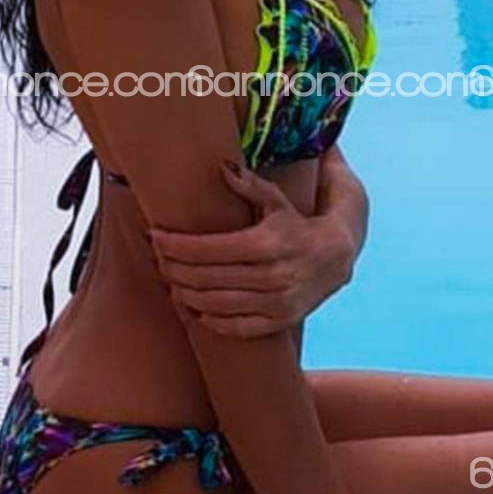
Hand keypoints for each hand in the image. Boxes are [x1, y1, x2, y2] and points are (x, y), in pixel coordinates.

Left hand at [148, 161, 356, 336]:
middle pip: (205, 277)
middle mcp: (270, 276)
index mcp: (266, 244)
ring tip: (169, 282)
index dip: (175, 245)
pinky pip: (234, 327)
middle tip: (157, 259)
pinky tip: (193, 307)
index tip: (155, 236)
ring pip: (214, 304)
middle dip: (173, 268)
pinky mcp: (278, 322)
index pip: (207, 249)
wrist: (337, 257)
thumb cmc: (298, 225)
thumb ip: (249, 185)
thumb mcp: (277, 202)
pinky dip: (208, 319)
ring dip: (185, 294)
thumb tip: (221, 167)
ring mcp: (274, 303)